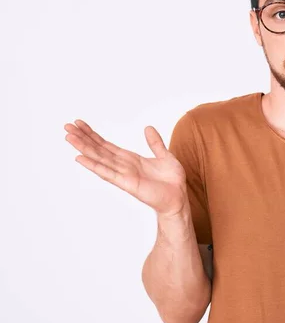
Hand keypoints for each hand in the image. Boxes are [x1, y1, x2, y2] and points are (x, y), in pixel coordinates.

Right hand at [65, 119, 186, 215]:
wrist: (178, 198)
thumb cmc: (172, 181)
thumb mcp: (165, 156)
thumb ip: (155, 143)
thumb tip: (148, 128)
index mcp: (130, 159)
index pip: (107, 145)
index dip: (93, 135)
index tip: (79, 124)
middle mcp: (123, 166)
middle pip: (99, 150)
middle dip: (83, 138)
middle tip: (67, 126)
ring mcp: (123, 175)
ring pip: (99, 159)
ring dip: (84, 148)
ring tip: (69, 137)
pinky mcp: (127, 183)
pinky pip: (108, 173)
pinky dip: (94, 166)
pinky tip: (80, 158)